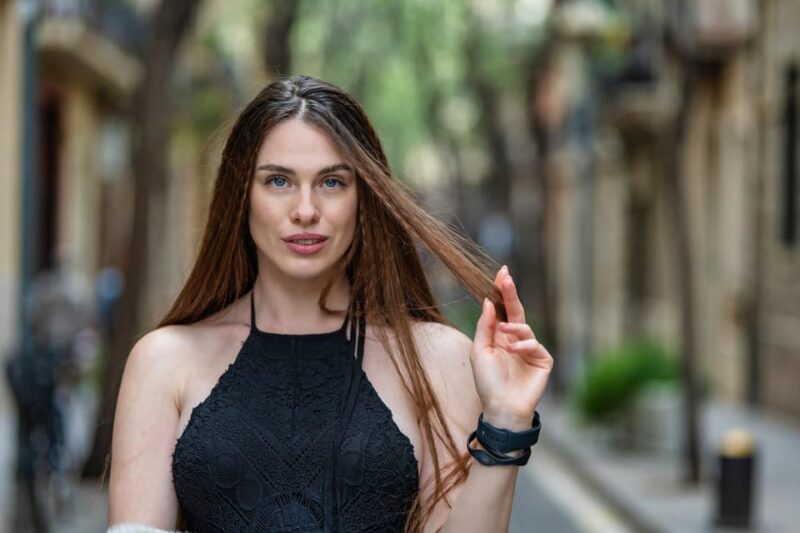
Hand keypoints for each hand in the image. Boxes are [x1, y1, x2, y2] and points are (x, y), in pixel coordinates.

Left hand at [470, 266, 553, 430]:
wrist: (501, 408)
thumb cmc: (487, 383)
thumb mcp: (479, 351)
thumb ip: (485, 326)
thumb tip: (488, 301)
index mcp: (499, 336)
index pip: (502, 309)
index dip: (501, 292)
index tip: (501, 273)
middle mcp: (516, 340)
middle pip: (516, 311)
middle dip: (511, 293)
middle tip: (506, 277)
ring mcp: (530, 350)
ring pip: (525, 327)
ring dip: (514, 327)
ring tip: (504, 330)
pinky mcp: (543, 360)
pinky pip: (536, 345)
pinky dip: (525, 345)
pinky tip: (515, 349)